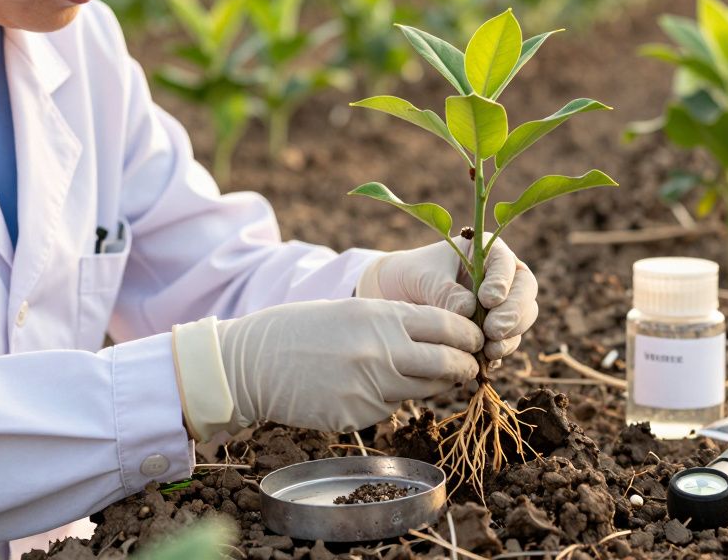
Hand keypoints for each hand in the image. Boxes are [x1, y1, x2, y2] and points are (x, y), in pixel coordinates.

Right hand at [171, 299, 482, 436]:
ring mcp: (370, 387)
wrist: (251, 364)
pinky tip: (373, 390)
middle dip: (466, 366)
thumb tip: (438, 337)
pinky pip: (390, 410)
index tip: (476, 341)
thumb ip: (394, 323)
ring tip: (433, 378)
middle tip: (471, 368)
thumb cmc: (299, 330)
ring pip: (424, 390)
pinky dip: (392, 401)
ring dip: (436, 385)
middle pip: (447, 363)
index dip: (469, 335)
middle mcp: (382, 351)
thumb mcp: (351, 311)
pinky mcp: (358, 416)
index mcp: (382, 316)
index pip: (448, 326)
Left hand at [356, 235, 538, 361]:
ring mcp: (502, 305)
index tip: (488, 300)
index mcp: (487, 252)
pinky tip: (485, 363)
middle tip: (494, 330)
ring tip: (490, 350)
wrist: (397, 296)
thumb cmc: (411, 275)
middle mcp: (502, 277)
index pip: (506, 264)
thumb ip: (446, 292)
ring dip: (510, 337)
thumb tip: (469, 310)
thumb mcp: (423, 278)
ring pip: (521, 319)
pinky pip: (507, 342)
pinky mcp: (495, 331)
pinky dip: (499, 353)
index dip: (502, 282)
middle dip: (513, 313)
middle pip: (525, 292)